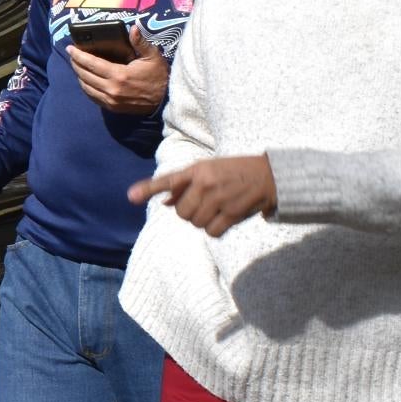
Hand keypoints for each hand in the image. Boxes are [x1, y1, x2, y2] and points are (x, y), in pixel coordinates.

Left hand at [67, 25, 169, 114]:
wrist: (165, 101)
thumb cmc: (159, 76)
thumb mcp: (152, 56)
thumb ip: (140, 43)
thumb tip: (133, 27)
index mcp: (119, 75)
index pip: (92, 63)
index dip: (78, 55)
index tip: (70, 48)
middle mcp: (111, 89)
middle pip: (85, 75)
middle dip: (76, 64)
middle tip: (72, 55)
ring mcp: (111, 100)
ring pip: (86, 88)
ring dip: (79, 76)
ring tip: (77, 66)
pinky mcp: (112, 108)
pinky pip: (93, 98)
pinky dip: (86, 88)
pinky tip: (86, 81)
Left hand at [129, 155, 276, 237]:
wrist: (269, 176)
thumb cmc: (234, 172)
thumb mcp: (209, 169)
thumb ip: (185, 185)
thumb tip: (164, 202)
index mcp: (197, 170)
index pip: (169, 180)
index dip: (149, 189)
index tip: (131, 196)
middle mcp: (205, 183)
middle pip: (181, 212)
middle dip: (189, 213)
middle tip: (205, 204)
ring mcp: (218, 198)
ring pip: (195, 223)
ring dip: (203, 221)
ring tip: (217, 209)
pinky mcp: (231, 213)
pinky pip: (212, 231)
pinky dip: (216, 229)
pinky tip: (224, 219)